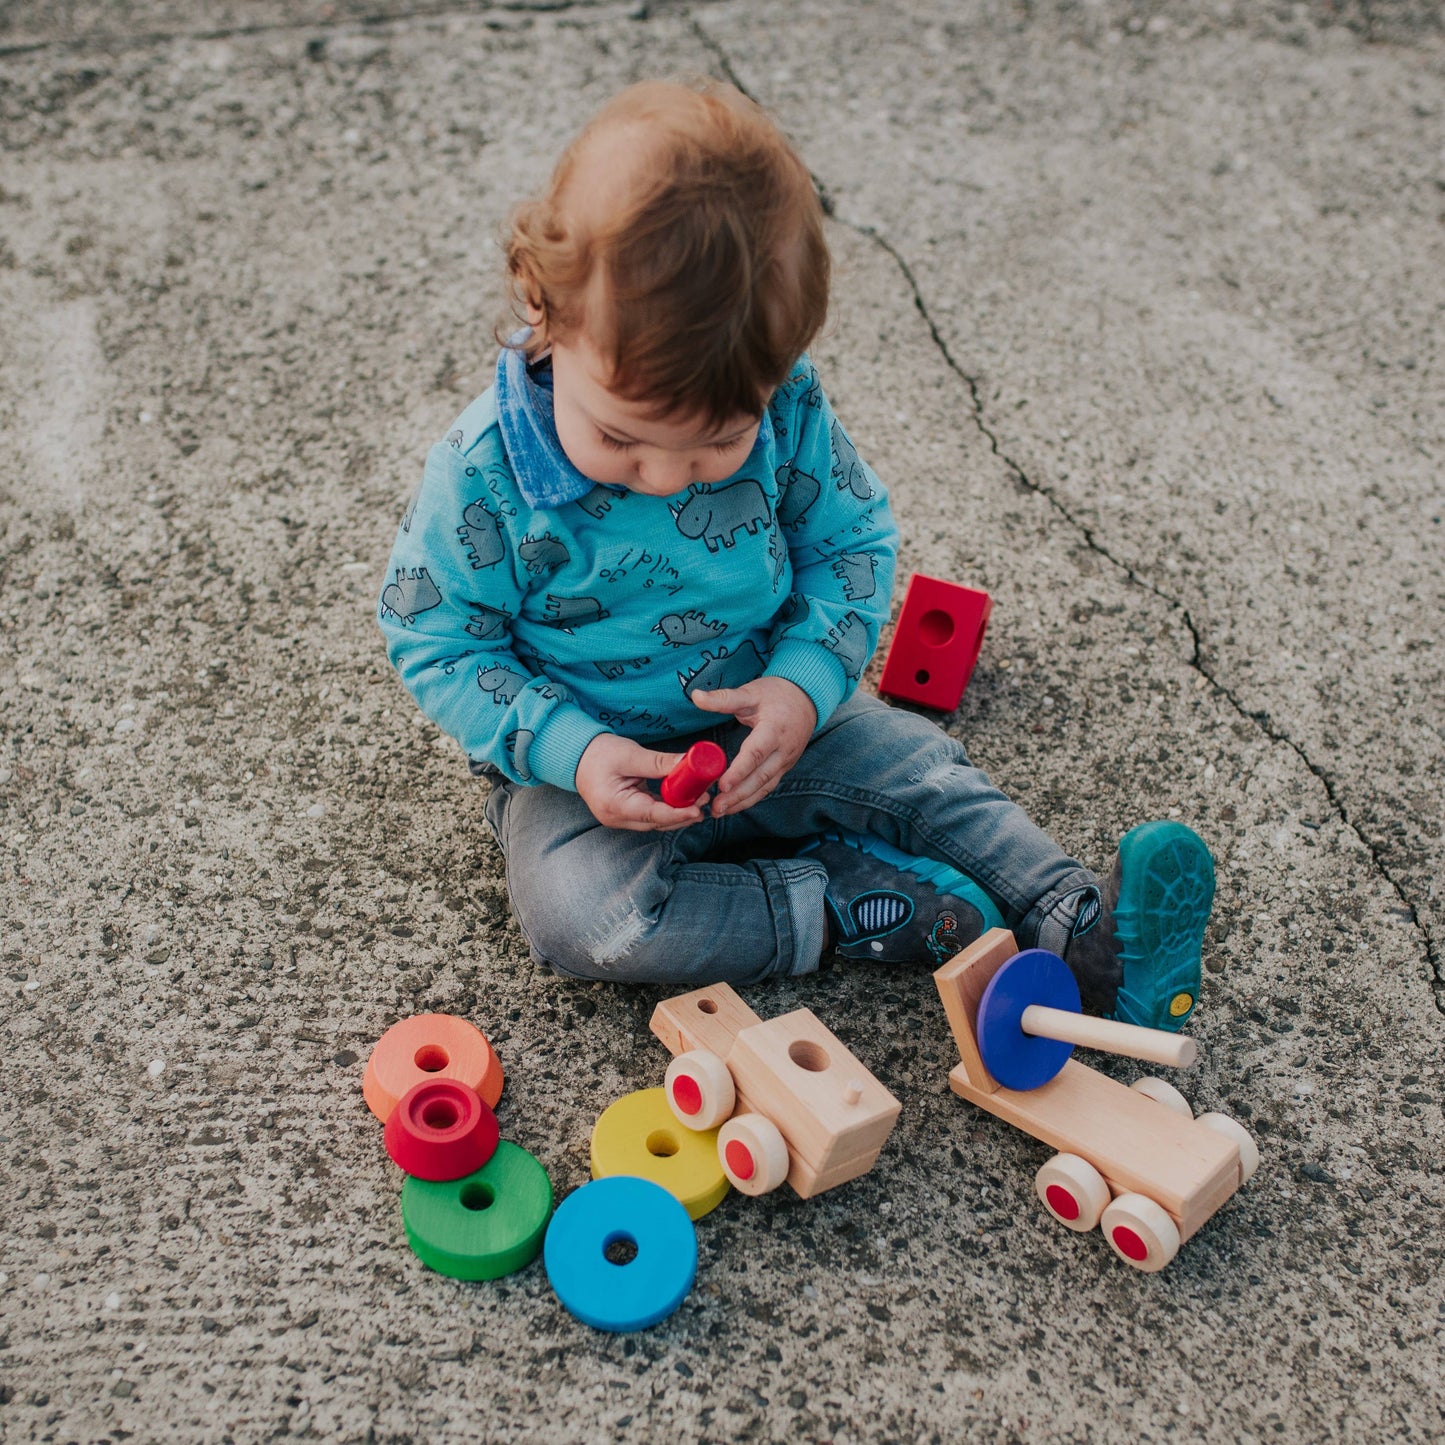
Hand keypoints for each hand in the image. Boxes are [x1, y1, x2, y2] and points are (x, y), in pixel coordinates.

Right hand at [575, 733, 706, 831]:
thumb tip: (690, 764)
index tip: (698, 809)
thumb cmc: (599, 753)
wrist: (577, 757)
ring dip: (677, 813)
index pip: (653, 815)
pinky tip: (683, 799)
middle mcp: (617, 818)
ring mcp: (620, 819)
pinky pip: (650, 816)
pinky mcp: (625, 814)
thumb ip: (660, 763)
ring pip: (655, 822)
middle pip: (657, 824)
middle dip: (683, 814)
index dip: (678, 814)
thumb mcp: (630, 755)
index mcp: (615, 805)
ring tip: (699, 798)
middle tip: (705, 799)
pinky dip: (667, 808)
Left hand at [690, 677, 815, 816]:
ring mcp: (786, 761)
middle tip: (716, 808)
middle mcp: (783, 750)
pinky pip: (768, 786)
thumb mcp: (750, 692)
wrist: (806, 698)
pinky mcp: (784, 767)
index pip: (756, 754)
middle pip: (760, 777)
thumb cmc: (777, 694)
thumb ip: (723, 698)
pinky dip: (751, 798)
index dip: (739, 771)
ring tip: (719, 812)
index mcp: (774, 729)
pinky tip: (734, 806)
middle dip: (738, 796)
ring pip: (765, 786)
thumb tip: (695, 696)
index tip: (722, 786)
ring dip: (743, 802)